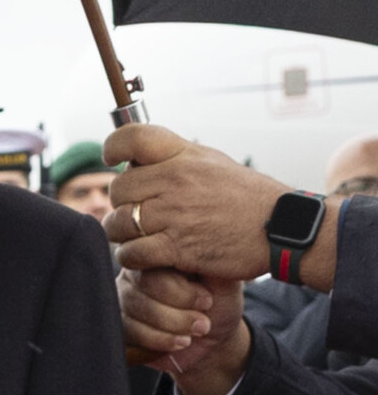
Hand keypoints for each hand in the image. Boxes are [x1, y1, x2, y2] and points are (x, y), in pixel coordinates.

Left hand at [105, 124, 313, 284]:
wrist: (282, 229)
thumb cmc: (245, 197)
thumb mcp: (212, 163)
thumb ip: (174, 159)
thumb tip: (134, 160)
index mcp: (184, 156)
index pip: (133, 137)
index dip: (113, 146)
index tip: (112, 159)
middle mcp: (176, 180)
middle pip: (118, 189)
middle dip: (123, 203)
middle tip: (139, 212)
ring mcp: (175, 213)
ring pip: (119, 223)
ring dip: (124, 234)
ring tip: (142, 235)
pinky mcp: (177, 247)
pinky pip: (131, 252)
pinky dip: (133, 256)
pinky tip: (147, 254)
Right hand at [118, 266, 251, 394]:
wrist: (213, 338)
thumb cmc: (218, 303)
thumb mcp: (223, 279)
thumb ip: (210, 259)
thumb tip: (202, 246)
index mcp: (157, 256)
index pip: (153, 268)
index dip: (180, 291)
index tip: (207, 301)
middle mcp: (133, 276)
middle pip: (139, 293)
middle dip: (175, 315)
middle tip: (202, 323)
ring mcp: (122, 302)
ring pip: (133, 318)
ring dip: (168, 332)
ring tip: (192, 335)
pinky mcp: (119, 328)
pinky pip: (127, 338)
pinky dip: (155, 345)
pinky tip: (175, 344)